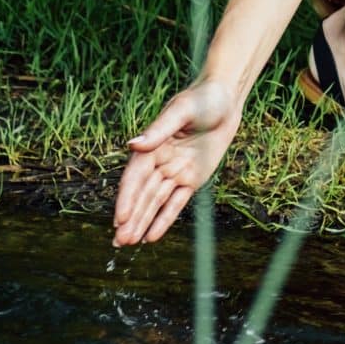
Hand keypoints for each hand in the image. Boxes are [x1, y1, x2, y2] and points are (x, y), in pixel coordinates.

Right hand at [112, 77, 240, 246]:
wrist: (225, 100)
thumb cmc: (202, 100)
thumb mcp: (181, 112)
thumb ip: (159, 131)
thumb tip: (133, 145)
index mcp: (151, 147)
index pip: (135, 178)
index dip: (127, 199)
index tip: (120, 219)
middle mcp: (159, 162)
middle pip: (142, 195)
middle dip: (131, 218)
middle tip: (119, 242)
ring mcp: (175, 172)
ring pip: (156, 203)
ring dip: (142, 222)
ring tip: (129, 244)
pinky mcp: (192, 179)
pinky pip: (176, 203)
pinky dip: (164, 219)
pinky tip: (151, 237)